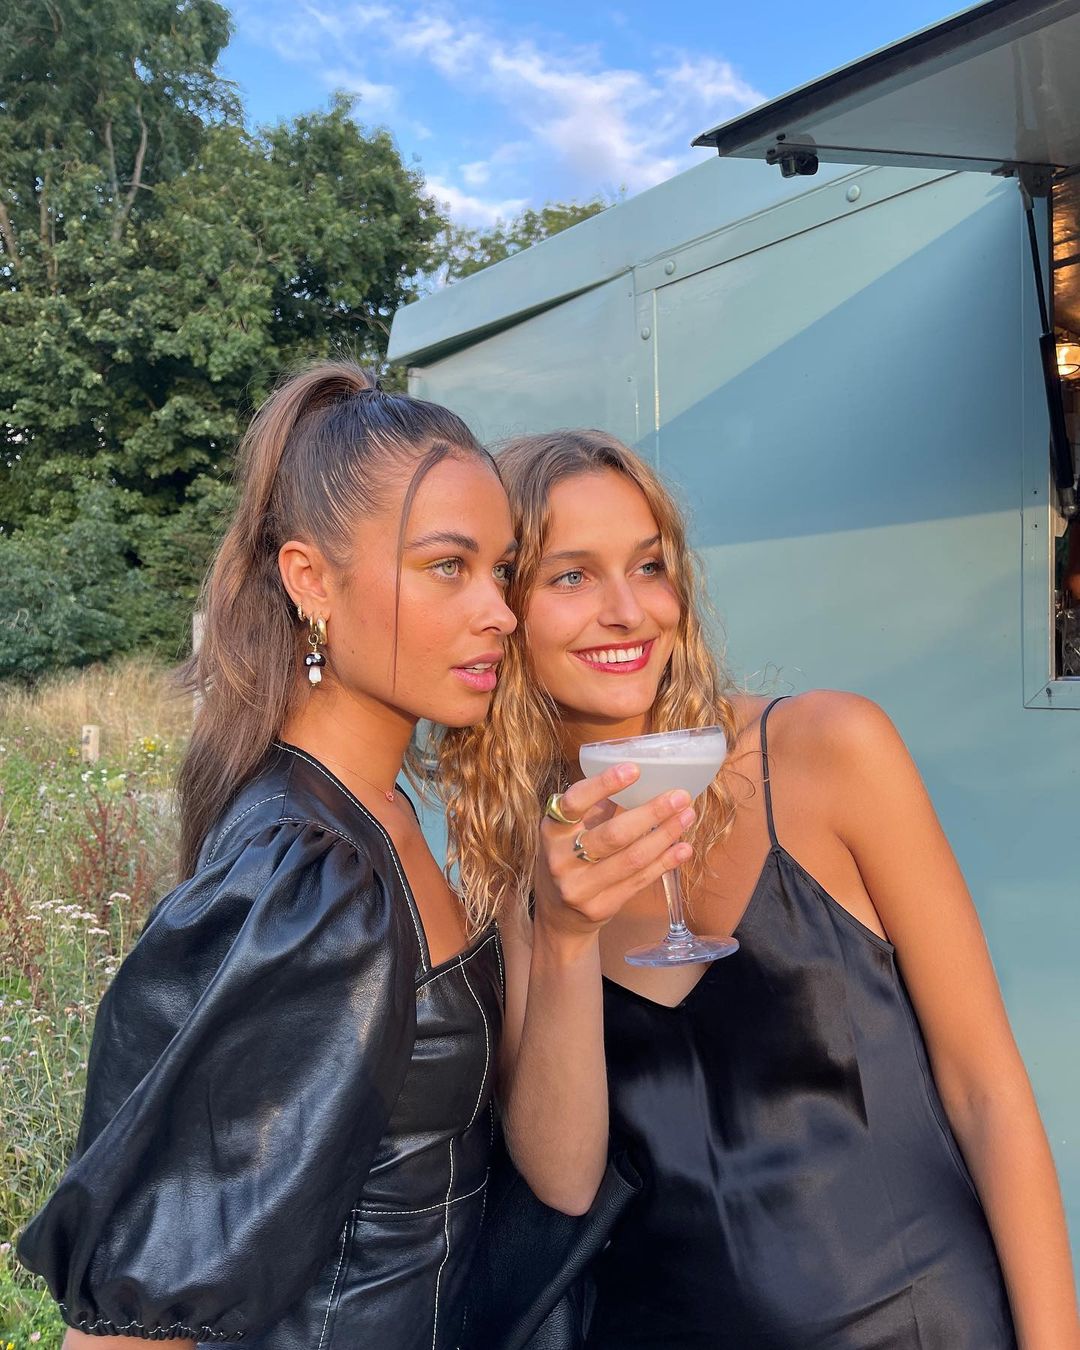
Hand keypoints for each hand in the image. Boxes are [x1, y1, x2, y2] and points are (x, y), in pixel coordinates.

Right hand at [534, 763, 694, 943]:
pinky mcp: (599, 907)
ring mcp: (580, 887)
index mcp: (552, 829)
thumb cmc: (568, 859)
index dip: (604, 784)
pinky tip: (683, 848)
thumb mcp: (568, 832)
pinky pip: (639, 881)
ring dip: (665, 836)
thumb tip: (642, 779)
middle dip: (652, 813)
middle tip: (680, 796)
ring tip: (687, 816)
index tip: (635, 769)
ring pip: (632, 859)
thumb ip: (596, 809)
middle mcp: (560, 858)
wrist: (558, 917)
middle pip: (613, 834)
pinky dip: (664, 862)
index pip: (575, 802)